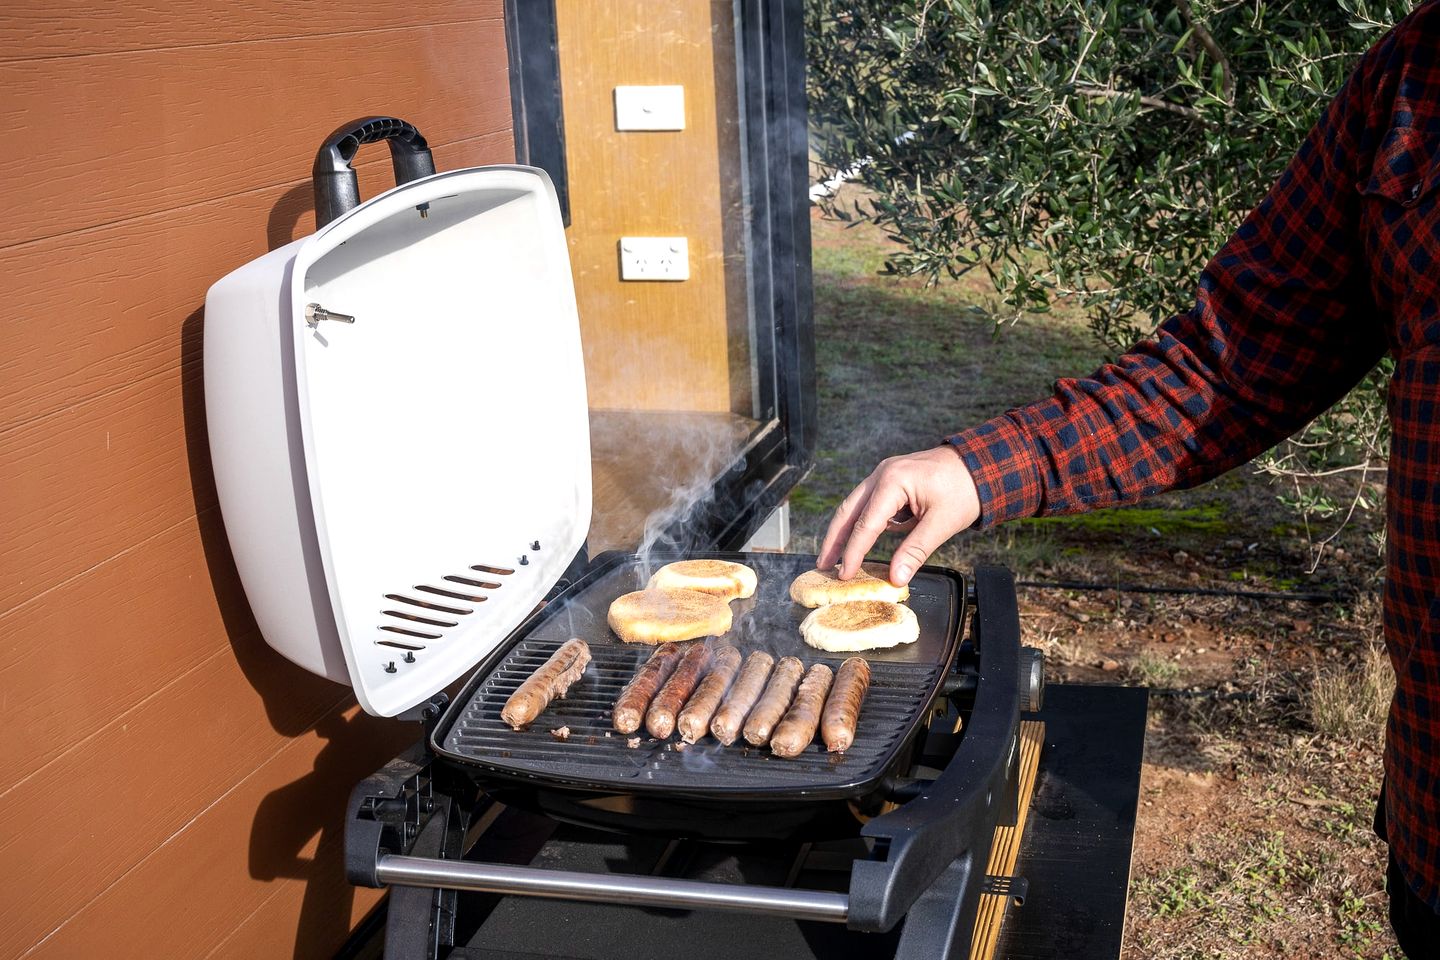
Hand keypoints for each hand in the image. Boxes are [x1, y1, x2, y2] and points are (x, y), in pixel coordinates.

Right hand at [816, 445, 980, 585]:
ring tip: (836, 557)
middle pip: (848, 510)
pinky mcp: (892, 479)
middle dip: (834, 540)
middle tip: (823, 565)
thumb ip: (915, 551)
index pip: (866, 524)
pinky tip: (862, 542)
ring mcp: (885, 474)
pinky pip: (871, 503)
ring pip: (856, 506)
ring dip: (846, 531)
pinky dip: (864, 523)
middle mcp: (882, 474)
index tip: (844, 575)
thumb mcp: (941, 524)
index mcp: (893, 482)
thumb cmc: (965, 490)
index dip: (853, 553)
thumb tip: (895, 578)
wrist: (983, 464)